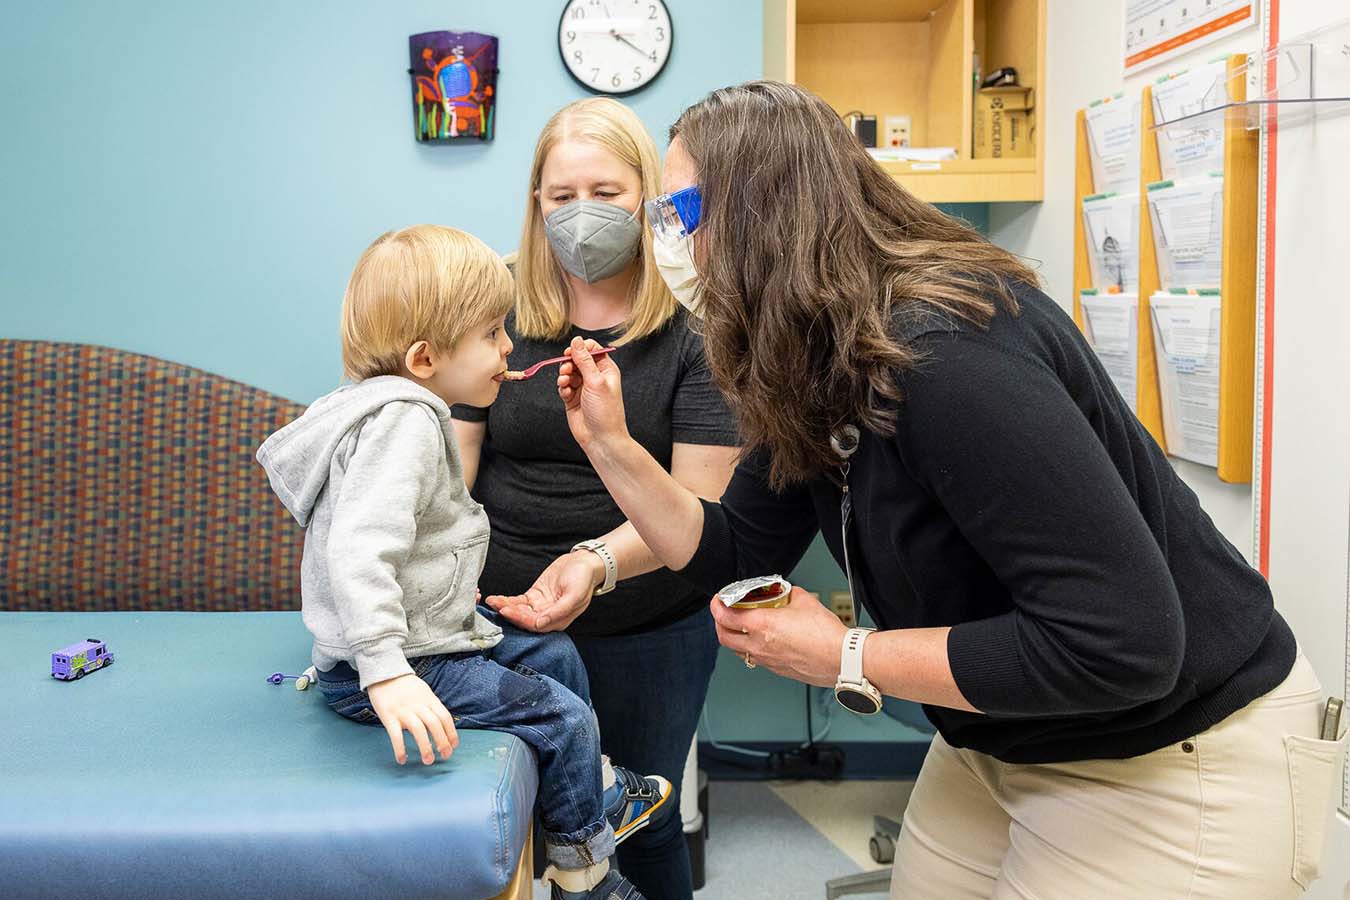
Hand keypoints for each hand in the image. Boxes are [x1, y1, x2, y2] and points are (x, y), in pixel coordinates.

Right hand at [366, 673, 458, 765]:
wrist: (383, 672)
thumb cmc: (405, 686)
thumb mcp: (423, 691)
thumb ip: (431, 706)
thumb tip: (441, 726)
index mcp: (429, 699)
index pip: (445, 717)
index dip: (451, 732)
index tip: (454, 746)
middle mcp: (418, 705)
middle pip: (434, 724)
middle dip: (442, 742)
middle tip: (445, 756)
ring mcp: (403, 710)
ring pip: (418, 730)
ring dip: (425, 747)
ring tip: (428, 761)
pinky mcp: (388, 716)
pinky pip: (395, 735)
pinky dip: (400, 749)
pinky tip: (402, 760)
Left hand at [485, 549, 603, 631]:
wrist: (584, 563)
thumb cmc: (583, 579)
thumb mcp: (574, 595)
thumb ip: (558, 611)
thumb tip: (540, 624)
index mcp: (559, 620)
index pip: (535, 625)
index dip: (520, 619)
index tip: (506, 611)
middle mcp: (548, 617)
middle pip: (524, 619)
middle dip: (509, 613)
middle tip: (495, 606)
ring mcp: (540, 607)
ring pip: (519, 611)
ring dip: (505, 607)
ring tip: (492, 601)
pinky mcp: (535, 596)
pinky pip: (519, 602)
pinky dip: (508, 601)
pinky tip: (497, 599)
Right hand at [557, 337, 629, 451]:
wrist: (600, 438)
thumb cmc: (605, 411)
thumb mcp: (595, 381)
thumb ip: (584, 360)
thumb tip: (577, 340)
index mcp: (606, 369)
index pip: (592, 349)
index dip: (581, 348)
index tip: (572, 352)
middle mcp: (594, 377)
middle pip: (577, 359)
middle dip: (569, 362)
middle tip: (567, 368)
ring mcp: (583, 388)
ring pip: (568, 372)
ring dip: (564, 374)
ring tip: (565, 382)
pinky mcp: (572, 398)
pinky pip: (563, 386)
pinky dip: (562, 387)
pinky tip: (565, 393)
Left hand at [709, 587, 848, 687]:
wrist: (842, 659)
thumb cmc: (826, 635)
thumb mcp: (805, 601)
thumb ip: (789, 594)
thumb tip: (786, 592)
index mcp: (761, 626)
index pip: (725, 617)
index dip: (717, 607)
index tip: (718, 601)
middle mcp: (759, 646)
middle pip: (724, 638)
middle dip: (719, 624)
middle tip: (723, 615)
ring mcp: (767, 661)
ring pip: (738, 652)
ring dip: (734, 639)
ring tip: (740, 629)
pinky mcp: (778, 670)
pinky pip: (755, 660)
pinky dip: (751, 650)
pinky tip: (762, 642)